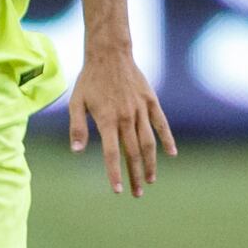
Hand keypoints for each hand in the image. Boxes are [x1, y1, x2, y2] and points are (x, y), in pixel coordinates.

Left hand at [68, 46, 176, 196]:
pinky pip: (161, 124)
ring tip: (151, 180)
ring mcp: (141, 110)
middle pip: (132, 153)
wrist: (109, 54)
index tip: (117, 190)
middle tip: (137, 193)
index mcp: (106, 120)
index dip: (114, 173)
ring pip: (148, 143)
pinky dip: (167, 140)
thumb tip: (75, 151)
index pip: (111, 154)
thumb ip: (76, 127)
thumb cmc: (89, 80)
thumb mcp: (75, 102)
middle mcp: (126, 118)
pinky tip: (171, 154)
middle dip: (134, 176)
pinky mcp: (151, 102)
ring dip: (150, 163)